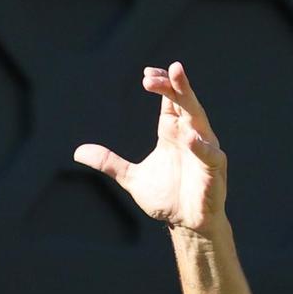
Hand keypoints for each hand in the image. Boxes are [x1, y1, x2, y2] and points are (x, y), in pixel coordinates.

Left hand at [74, 61, 226, 234]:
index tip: (147, 73)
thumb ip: (109, 162)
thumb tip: (78, 152)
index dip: (163, 85)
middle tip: (167, 69)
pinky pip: (210, 155)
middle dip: (176, 85)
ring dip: (189, 103)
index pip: (170, 101)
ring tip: (177, 85)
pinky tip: (189, 138)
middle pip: (185, 103)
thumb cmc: (166, 197)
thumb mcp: (131, 178)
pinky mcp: (214, 171)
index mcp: (172, 134)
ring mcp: (204, 152)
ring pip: (199, 120)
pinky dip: (201, 146)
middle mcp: (191, 136)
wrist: (186, 224)